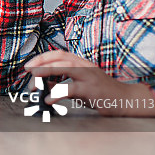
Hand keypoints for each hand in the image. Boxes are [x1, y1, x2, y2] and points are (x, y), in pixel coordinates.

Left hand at [25, 50, 154, 116]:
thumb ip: (62, 82)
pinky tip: (48, 99)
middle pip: (60, 58)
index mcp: (82, 63)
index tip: (29, 65)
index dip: (42, 57)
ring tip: (34, 84)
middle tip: (28, 72)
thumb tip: (43, 83)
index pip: (60, 54)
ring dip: (46, 73)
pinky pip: (72, 89)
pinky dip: (57, 93)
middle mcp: (86, 66)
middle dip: (41, 63)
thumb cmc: (101, 93)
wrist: (126, 101)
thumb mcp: (80, 85)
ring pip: (66, 68)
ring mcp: (90, 77)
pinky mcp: (92, 90)